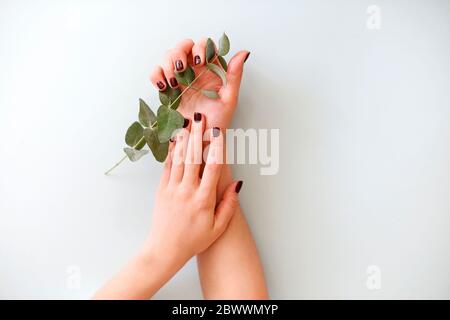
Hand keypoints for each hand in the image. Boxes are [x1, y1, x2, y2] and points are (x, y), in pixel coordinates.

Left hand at [143, 113, 241, 268]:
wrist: (164, 250)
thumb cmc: (193, 240)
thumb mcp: (217, 228)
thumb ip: (229, 205)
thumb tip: (237, 184)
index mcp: (203, 200)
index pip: (212, 168)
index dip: (217, 148)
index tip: (219, 133)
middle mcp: (187, 191)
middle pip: (194, 157)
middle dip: (198, 135)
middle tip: (201, 117)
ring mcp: (172, 189)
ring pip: (179, 158)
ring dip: (185, 138)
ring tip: (188, 122)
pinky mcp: (161, 189)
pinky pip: (167, 166)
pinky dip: (172, 152)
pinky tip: (175, 140)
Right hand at [149, 38, 249, 129]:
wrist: (199, 141)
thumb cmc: (217, 123)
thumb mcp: (229, 99)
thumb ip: (234, 76)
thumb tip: (243, 54)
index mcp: (211, 70)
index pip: (205, 45)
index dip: (200, 47)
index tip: (200, 61)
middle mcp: (195, 71)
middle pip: (184, 46)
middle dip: (179, 52)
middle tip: (182, 69)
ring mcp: (180, 79)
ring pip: (168, 56)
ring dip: (168, 64)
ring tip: (173, 82)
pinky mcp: (167, 88)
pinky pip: (156, 73)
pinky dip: (156, 75)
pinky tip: (164, 86)